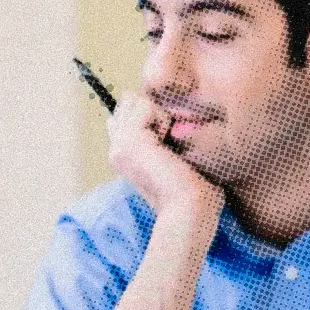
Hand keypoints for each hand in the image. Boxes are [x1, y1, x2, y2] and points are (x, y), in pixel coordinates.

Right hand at [107, 92, 222, 221]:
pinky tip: (170, 143)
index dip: (153, 115)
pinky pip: (145, 106)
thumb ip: (159, 130)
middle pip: (132, 102)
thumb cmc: (193, 185)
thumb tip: (142, 104)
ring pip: (138, 101)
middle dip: (158, 111)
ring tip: (171, 144)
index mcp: (125, 154)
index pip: (128, 113)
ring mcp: (119, 146)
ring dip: (162, 114)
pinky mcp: (129, 142)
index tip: (170, 138)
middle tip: (172, 143)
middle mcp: (117, 149)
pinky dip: (165, 118)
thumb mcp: (176, 152)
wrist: (191, 208)